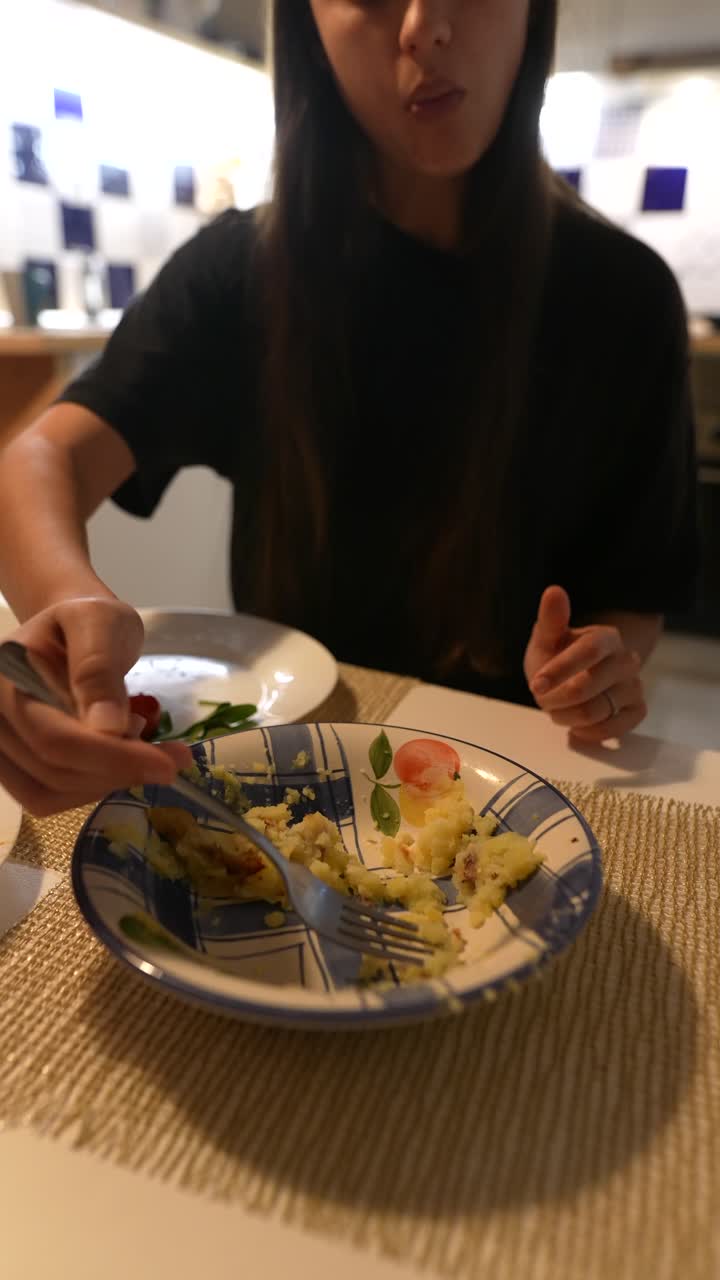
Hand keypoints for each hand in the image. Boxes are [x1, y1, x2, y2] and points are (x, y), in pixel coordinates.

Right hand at [0, 597, 191, 815]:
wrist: (72, 631)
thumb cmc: (87, 621)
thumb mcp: (100, 624)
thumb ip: (99, 670)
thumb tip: (107, 728)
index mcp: (1, 679)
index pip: (53, 737)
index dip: (112, 757)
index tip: (166, 766)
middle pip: (55, 770)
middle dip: (120, 769)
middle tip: (172, 755)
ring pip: (51, 793)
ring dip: (107, 779)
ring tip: (139, 741)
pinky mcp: (12, 767)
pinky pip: (49, 797)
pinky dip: (91, 784)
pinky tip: (118, 755)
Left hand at [524, 586, 646, 741]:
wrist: (574, 677)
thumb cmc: (557, 655)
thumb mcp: (547, 638)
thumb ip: (551, 619)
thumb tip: (554, 591)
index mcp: (607, 637)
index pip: (589, 651)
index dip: (559, 670)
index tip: (535, 684)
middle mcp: (626, 661)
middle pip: (590, 687)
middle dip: (557, 698)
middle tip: (542, 698)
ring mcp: (633, 686)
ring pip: (598, 711)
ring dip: (567, 716)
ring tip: (556, 710)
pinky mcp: (636, 710)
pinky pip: (616, 729)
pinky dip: (590, 732)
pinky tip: (576, 727)